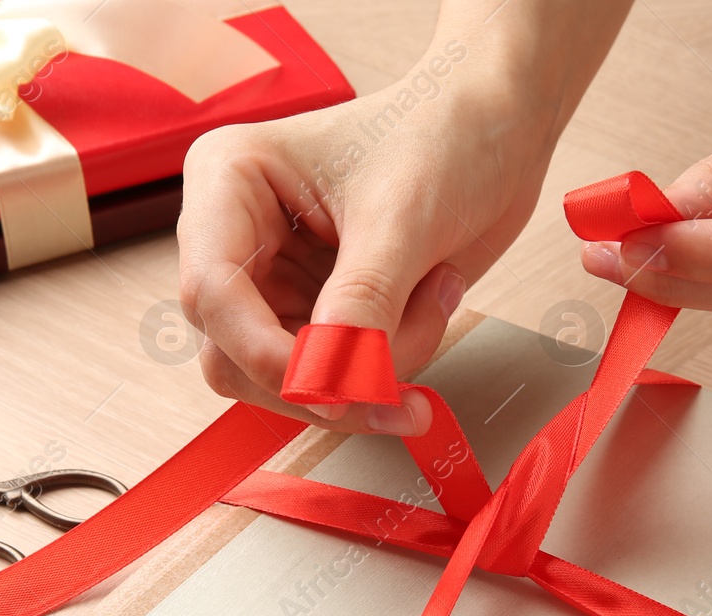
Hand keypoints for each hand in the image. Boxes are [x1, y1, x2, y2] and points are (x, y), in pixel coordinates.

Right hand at [179, 55, 555, 434]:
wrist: (498, 132)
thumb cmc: (443, 137)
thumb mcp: (403, 216)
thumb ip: (363, 300)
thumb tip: (327, 378)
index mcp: (228, 182)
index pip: (213, 293)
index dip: (266, 355)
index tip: (334, 387)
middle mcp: (237, 238)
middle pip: (237, 356)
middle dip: (326, 374)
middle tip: (397, 381)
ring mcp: (276, 281)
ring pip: (290, 378)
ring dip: (370, 369)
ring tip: (433, 303)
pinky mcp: (316, 313)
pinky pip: (336, 377)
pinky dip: (389, 365)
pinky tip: (431, 306)